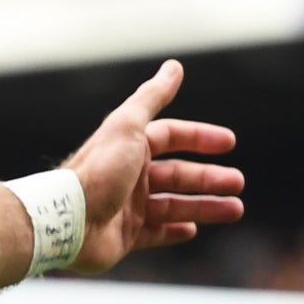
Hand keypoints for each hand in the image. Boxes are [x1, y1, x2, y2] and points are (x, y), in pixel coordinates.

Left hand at [63, 59, 244, 272]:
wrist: (66, 221)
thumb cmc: (97, 172)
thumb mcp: (127, 127)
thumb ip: (151, 98)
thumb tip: (173, 67)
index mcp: (128, 148)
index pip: (170, 136)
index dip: (199, 137)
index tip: (229, 143)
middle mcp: (127, 176)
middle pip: (176, 173)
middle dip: (209, 178)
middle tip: (237, 182)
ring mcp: (126, 207)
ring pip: (173, 205)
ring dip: (205, 206)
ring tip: (235, 209)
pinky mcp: (123, 236)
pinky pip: (154, 233)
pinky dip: (174, 230)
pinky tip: (193, 229)